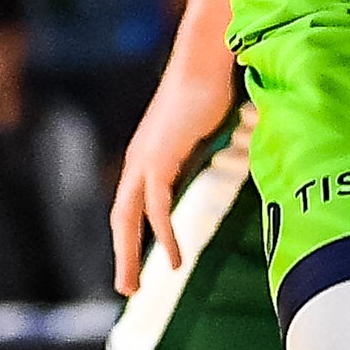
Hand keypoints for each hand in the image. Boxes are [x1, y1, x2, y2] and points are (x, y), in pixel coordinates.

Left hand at [110, 27, 235, 296]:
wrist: (205, 61)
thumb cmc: (211, 87)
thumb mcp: (205, 130)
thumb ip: (206, 149)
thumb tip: (227, 155)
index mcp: (147, 155)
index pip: (130, 203)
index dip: (131, 234)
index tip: (137, 260)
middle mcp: (139, 160)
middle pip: (121, 217)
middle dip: (122, 254)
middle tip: (127, 288)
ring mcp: (145, 160)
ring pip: (129, 218)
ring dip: (131, 255)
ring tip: (137, 286)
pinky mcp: (159, 160)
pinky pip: (156, 208)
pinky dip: (163, 235)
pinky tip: (174, 259)